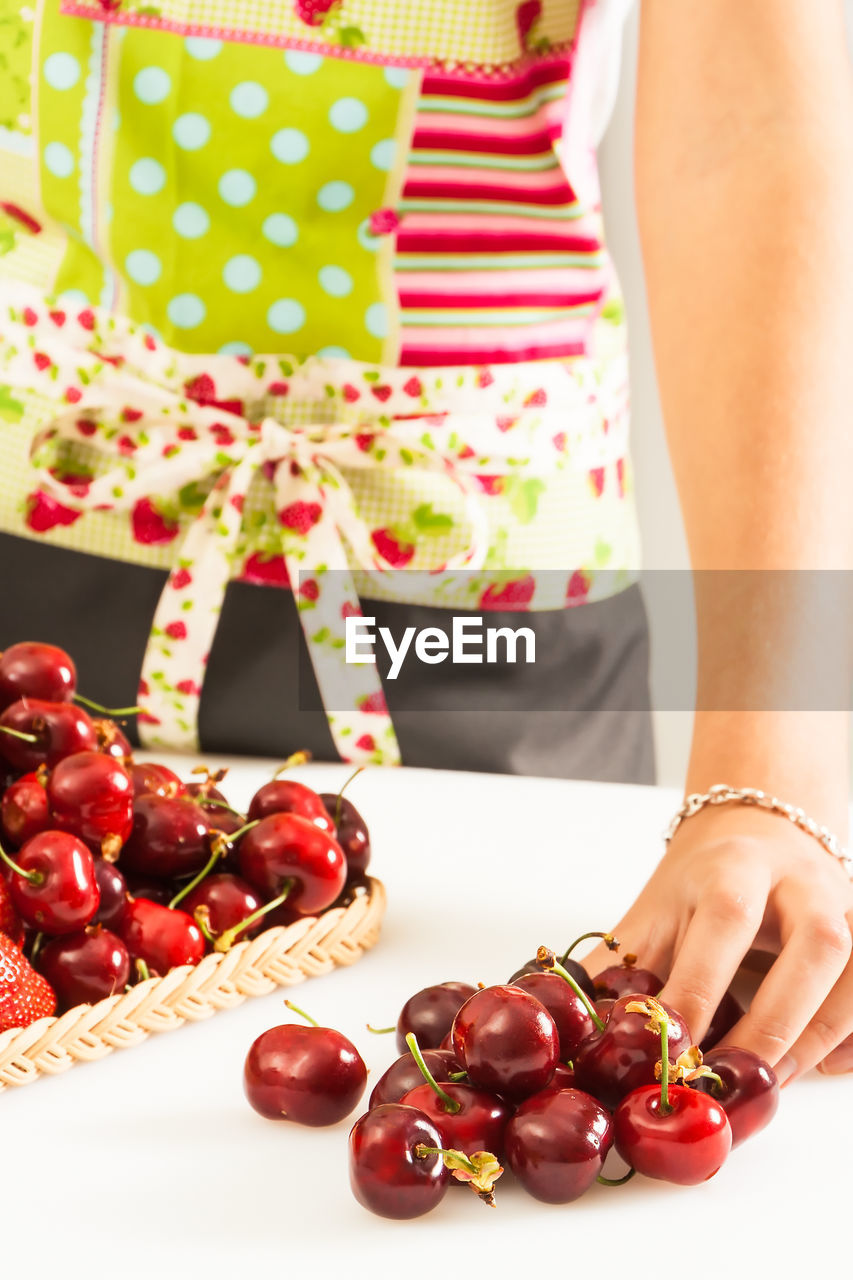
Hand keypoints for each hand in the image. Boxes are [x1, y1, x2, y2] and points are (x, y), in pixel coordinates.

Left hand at [582, 805, 852, 1083]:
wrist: (760, 829)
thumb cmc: (702, 881)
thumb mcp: (654, 910)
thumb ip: (616, 969)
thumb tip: (563, 1027)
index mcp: (736, 866)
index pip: (724, 921)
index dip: (701, 990)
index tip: (672, 1052)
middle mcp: (801, 881)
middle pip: (812, 945)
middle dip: (775, 1021)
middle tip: (730, 1080)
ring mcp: (845, 905)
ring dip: (818, 1035)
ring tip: (770, 1083)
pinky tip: (823, 1066)